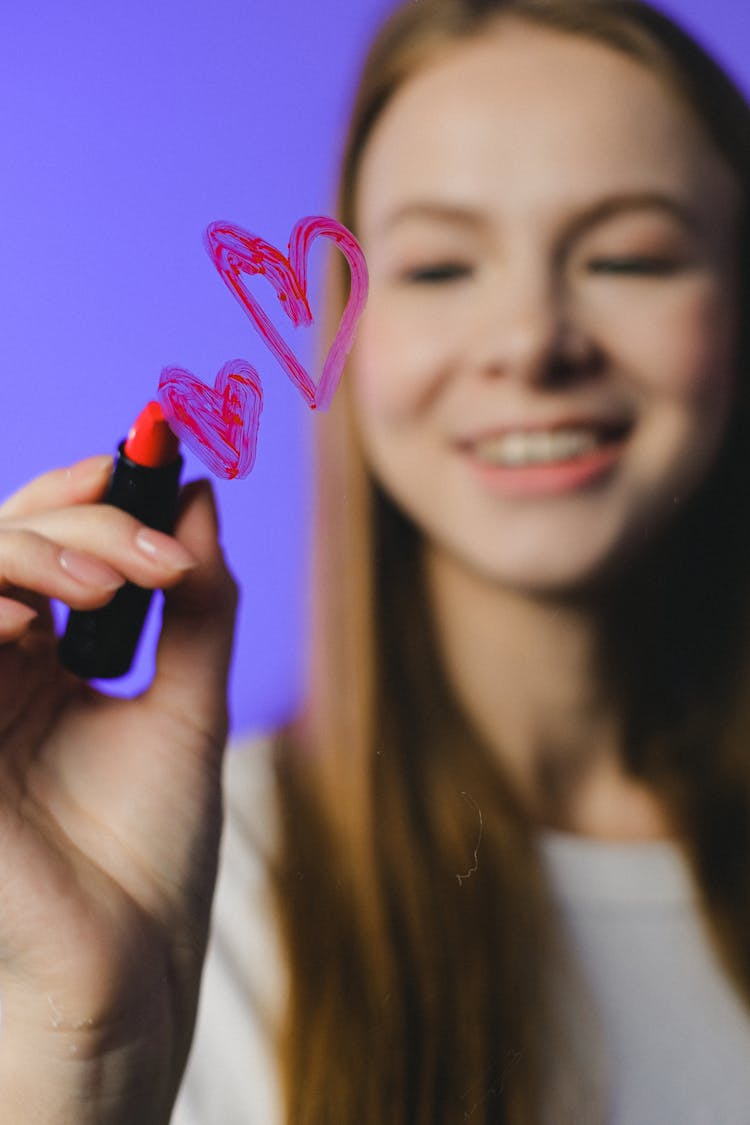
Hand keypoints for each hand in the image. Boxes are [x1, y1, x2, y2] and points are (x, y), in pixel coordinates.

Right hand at [0, 455, 236, 1123]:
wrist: (122, 979)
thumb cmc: (149, 860)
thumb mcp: (188, 709)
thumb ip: (195, 603)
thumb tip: (201, 496)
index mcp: (42, 662)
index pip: (44, 541)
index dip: (88, 495)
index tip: (161, 463)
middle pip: (1, 541)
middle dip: (76, 522)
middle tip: (156, 557)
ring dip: (30, 552)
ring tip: (112, 588)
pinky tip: (30, 622)